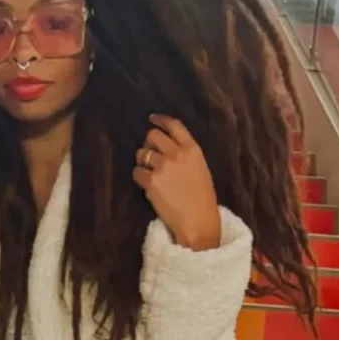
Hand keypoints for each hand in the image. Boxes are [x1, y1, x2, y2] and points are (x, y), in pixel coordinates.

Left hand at [133, 114, 220, 250]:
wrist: (198, 221)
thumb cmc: (202, 198)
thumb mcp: (200, 169)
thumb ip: (185, 155)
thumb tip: (166, 147)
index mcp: (192, 149)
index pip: (174, 125)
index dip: (160, 120)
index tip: (152, 119)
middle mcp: (177, 153)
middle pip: (152, 135)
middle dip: (148, 143)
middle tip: (150, 153)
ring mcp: (163, 166)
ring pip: (141, 153)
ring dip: (142, 161)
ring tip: (150, 172)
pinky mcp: (151, 180)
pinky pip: (137, 172)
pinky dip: (139, 178)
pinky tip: (147, 185)